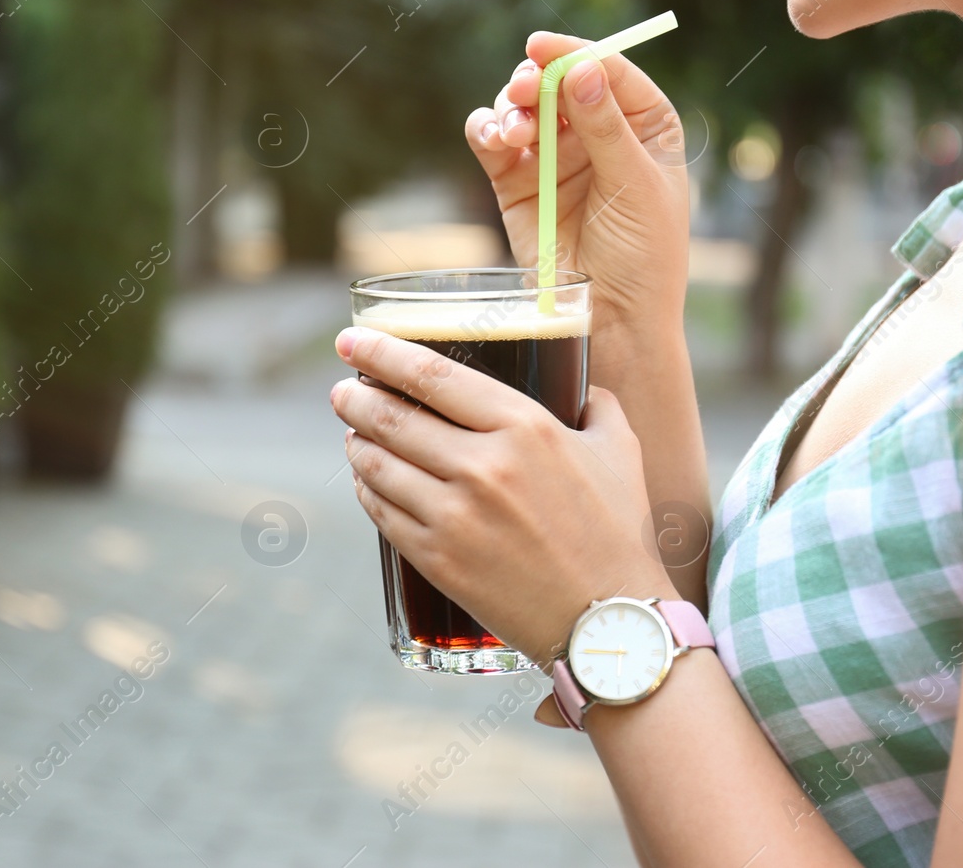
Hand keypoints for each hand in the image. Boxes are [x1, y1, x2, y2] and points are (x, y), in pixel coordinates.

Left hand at [330, 326, 675, 665]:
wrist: (609, 622)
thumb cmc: (618, 532)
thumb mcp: (618, 451)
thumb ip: (596, 405)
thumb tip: (581, 386)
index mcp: (526, 428)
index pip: (432, 376)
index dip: (381, 352)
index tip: (351, 339)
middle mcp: (483, 467)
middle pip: (393, 417)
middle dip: (356, 397)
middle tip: (343, 389)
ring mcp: (455, 516)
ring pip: (378, 464)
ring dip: (356, 441)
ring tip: (353, 430)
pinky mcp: (437, 559)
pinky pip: (381, 512)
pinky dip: (367, 487)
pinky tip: (367, 478)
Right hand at [464, 32, 689, 352]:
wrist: (609, 318)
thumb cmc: (643, 256)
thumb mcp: (635, 186)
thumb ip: (607, 127)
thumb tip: (582, 70)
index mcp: (643, 125)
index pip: (608, 71)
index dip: (576, 53)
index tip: (542, 47)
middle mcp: (597, 131)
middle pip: (559, 80)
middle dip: (537, 79)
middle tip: (526, 91)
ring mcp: (554, 154)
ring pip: (523, 105)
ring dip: (512, 106)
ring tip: (515, 130)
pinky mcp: (517, 180)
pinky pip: (493, 140)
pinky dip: (486, 130)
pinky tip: (494, 140)